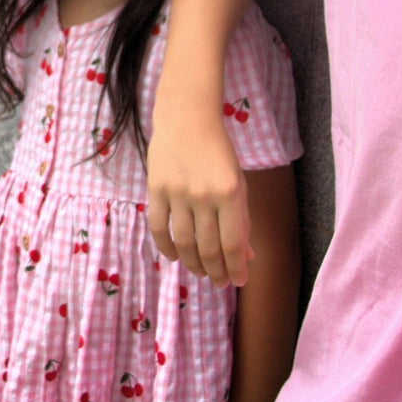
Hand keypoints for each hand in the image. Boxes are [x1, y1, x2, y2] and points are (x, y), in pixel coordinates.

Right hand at [147, 117, 253, 287]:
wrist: (188, 118)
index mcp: (230, 192)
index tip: (238, 282)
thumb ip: (242, 218)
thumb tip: (246, 256)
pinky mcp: (156, 189)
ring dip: (193, 264)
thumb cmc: (219, 151)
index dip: (235, 268)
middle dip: (217, 271)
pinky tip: (176, 257)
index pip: (232, 243)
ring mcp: (177, 193)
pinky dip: (167, 248)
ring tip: (201, 273)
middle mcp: (204, 195)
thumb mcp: (238, 181)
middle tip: (221, 283)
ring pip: (184, 243)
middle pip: (209, 248)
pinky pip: (159, 228)